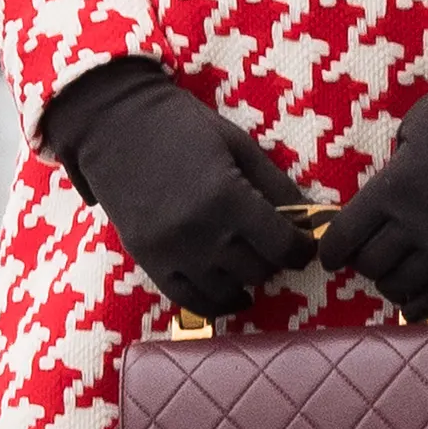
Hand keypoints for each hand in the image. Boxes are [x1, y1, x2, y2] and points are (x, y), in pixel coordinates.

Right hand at [40, 56, 314, 317]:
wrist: (117, 126)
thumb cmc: (184, 127)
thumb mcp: (239, 145)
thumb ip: (276, 185)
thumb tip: (310, 216)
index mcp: (228, 197)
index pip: (282, 246)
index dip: (302, 249)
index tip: (305, 243)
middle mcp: (201, 233)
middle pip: (258, 271)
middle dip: (274, 259)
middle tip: (275, 243)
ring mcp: (171, 253)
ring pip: (227, 291)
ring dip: (246, 279)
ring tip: (250, 259)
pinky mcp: (148, 263)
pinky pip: (188, 301)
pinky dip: (215, 302)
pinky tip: (232, 295)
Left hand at [319, 52, 427, 320]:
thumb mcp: (410, 132)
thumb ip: (391, 175)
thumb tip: (379, 208)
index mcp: (393, 187)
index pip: (343, 239)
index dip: (332, 251)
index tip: (334, 254)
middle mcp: (417, 221)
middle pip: (370, 266)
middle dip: (362, 263)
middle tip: (368, 253)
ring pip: (402, 285)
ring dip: (389, 283)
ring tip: (393, 272)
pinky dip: (420, 305)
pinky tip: (411, 306)